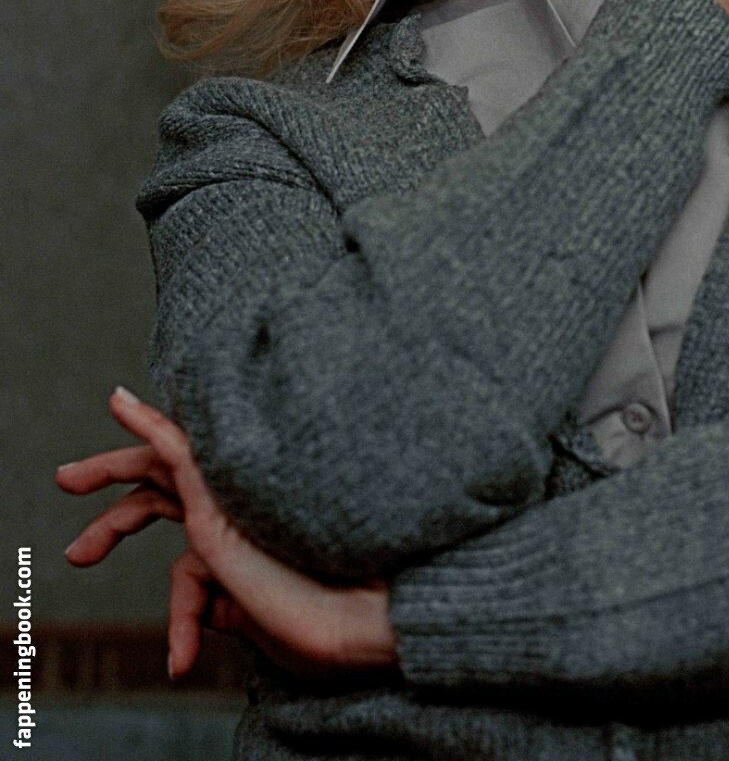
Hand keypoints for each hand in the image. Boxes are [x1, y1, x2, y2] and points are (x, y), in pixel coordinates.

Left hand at [56, 387, 398, 679]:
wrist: (362, 617)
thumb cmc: (326, 623)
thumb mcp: (259, 619)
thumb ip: (226, 605)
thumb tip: (202, 614)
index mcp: (242, 530)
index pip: (183, 526)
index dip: (155, 571)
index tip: (146, 623)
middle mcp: (237, 504)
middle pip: (163, 481)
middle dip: (113, 480)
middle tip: (67, 484)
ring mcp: (234, 496)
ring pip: (160, 465)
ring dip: (110, 466)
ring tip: (68, 481)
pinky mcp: (229, 494)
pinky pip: (180, 447)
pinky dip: (149, 424)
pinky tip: (121, 403)